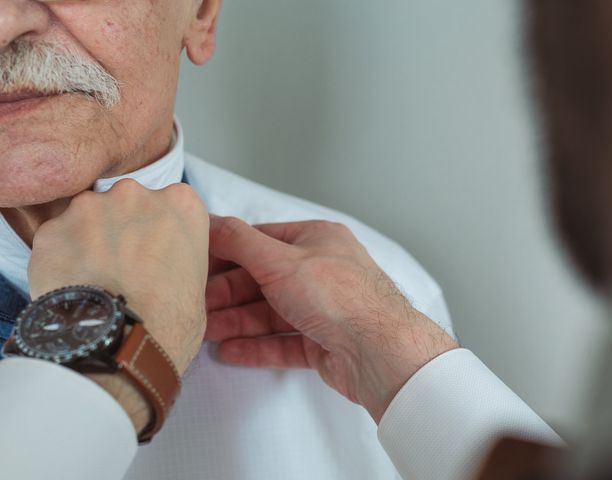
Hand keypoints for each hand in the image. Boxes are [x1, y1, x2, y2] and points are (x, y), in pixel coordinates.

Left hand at [29, 180, 209, 430]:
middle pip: (128, 204)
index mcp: (182, 204)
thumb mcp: (197, 283)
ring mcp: (90, 208)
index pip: (171, 205)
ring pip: (89, 218)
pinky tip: (74, 286)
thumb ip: (178, 256)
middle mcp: (136, 194)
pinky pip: (58, 238)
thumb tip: (160, 264)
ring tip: (97, 281)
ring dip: (92, 241)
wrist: (119, 346)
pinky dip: (63, 258)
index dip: (161, 232)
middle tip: (126, 269)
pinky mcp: (53, 229)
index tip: (157, 252)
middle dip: (125, 230)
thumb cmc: (168, 323)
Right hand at [207, 216, 457, 422]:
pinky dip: (257, 345)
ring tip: (206, 333)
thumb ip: (239, 242)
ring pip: (271, 312)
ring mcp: (324, 308)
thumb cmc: (337, 296)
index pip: (262, 240)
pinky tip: (230, 351)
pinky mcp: (324, 342)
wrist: (378, 351)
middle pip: (264, 280)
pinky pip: (283, 341)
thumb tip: (209, 221)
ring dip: (238, 321)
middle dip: (229, 294)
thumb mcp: (279, 260)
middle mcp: (321, 271)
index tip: (198, 266)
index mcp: (317, 240)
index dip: (228, 253)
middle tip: (199, 306)